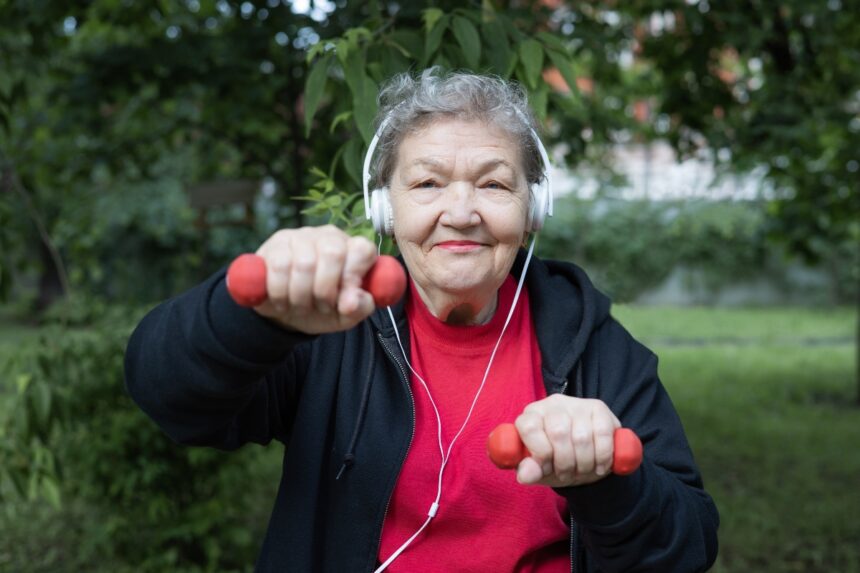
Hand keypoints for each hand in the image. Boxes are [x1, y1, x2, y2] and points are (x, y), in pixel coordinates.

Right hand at [252, 225, 377, 334]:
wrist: (284, 311)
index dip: (353, 277)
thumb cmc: (322, 308)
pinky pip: (279, 266)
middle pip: (333, 254)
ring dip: (301, 295)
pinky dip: (280, 292)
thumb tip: (352, 302)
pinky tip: (282, 302)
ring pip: (304, 263)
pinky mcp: (276, 243)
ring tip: (301, 307)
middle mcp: (330, 236)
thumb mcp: (346, 315)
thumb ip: (359, 308)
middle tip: (321, 307)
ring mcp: (301, 236)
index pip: (363, 249)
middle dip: (325, 290)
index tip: (345, 301)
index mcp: (353, 249)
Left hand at [514, 395, 620, 486]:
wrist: (586, 459)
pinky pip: (602, 433)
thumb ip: (530, 472)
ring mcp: (577, 404)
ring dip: (584, 464)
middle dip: (564, 463)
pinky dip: (602, 457)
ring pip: (582, 437)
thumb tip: (525, 475)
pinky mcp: (599, 408)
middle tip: (566, 474)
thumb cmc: (556, 461)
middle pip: (558, 433)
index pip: (529, 428)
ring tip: (580, 471)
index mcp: (531, 415)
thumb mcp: (540, 470)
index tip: (547, 468)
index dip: (540, 453)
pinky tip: (599, 466)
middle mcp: (552, 404)